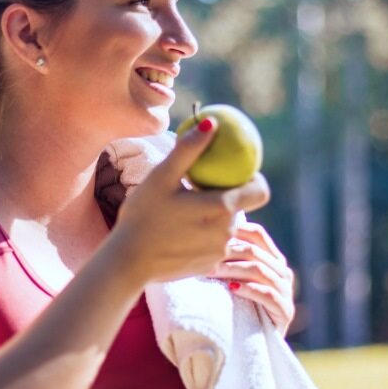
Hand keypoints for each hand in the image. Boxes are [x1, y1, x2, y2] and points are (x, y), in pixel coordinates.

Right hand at [109, 116, 270, 285]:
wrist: (127, 262)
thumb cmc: (142, 215)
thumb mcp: (161, 177)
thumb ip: (189, 149)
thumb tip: (212, 122)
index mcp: (222, 208)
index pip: (260, 191)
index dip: (254, 179)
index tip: (237, 171)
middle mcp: (227, 233)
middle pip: (240, 207)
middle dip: (225, 195)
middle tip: (199, 187)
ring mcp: (219, 252)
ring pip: (226, 226)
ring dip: (213, 215)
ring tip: (184, 210)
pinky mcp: (209, 266)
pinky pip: (214, 244)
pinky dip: (203, 234)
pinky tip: (179, 231)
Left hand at [206, 221, 295, 336]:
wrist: (254, 343)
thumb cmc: (240, 306)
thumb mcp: (236, 279)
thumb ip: (231, 259)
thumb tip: (204, 236)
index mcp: (273, 259)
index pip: (258, 235)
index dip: (237, 230)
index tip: (213, 231)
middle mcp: (282, 272)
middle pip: (255, 252)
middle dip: (227, 253)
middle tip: (204, 257)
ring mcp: (286, 292)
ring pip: (260, 271)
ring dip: (233, 269)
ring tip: (212, 272)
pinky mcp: (285, 311)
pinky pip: (268, 294)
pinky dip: (249, 289)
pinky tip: (232, 288)